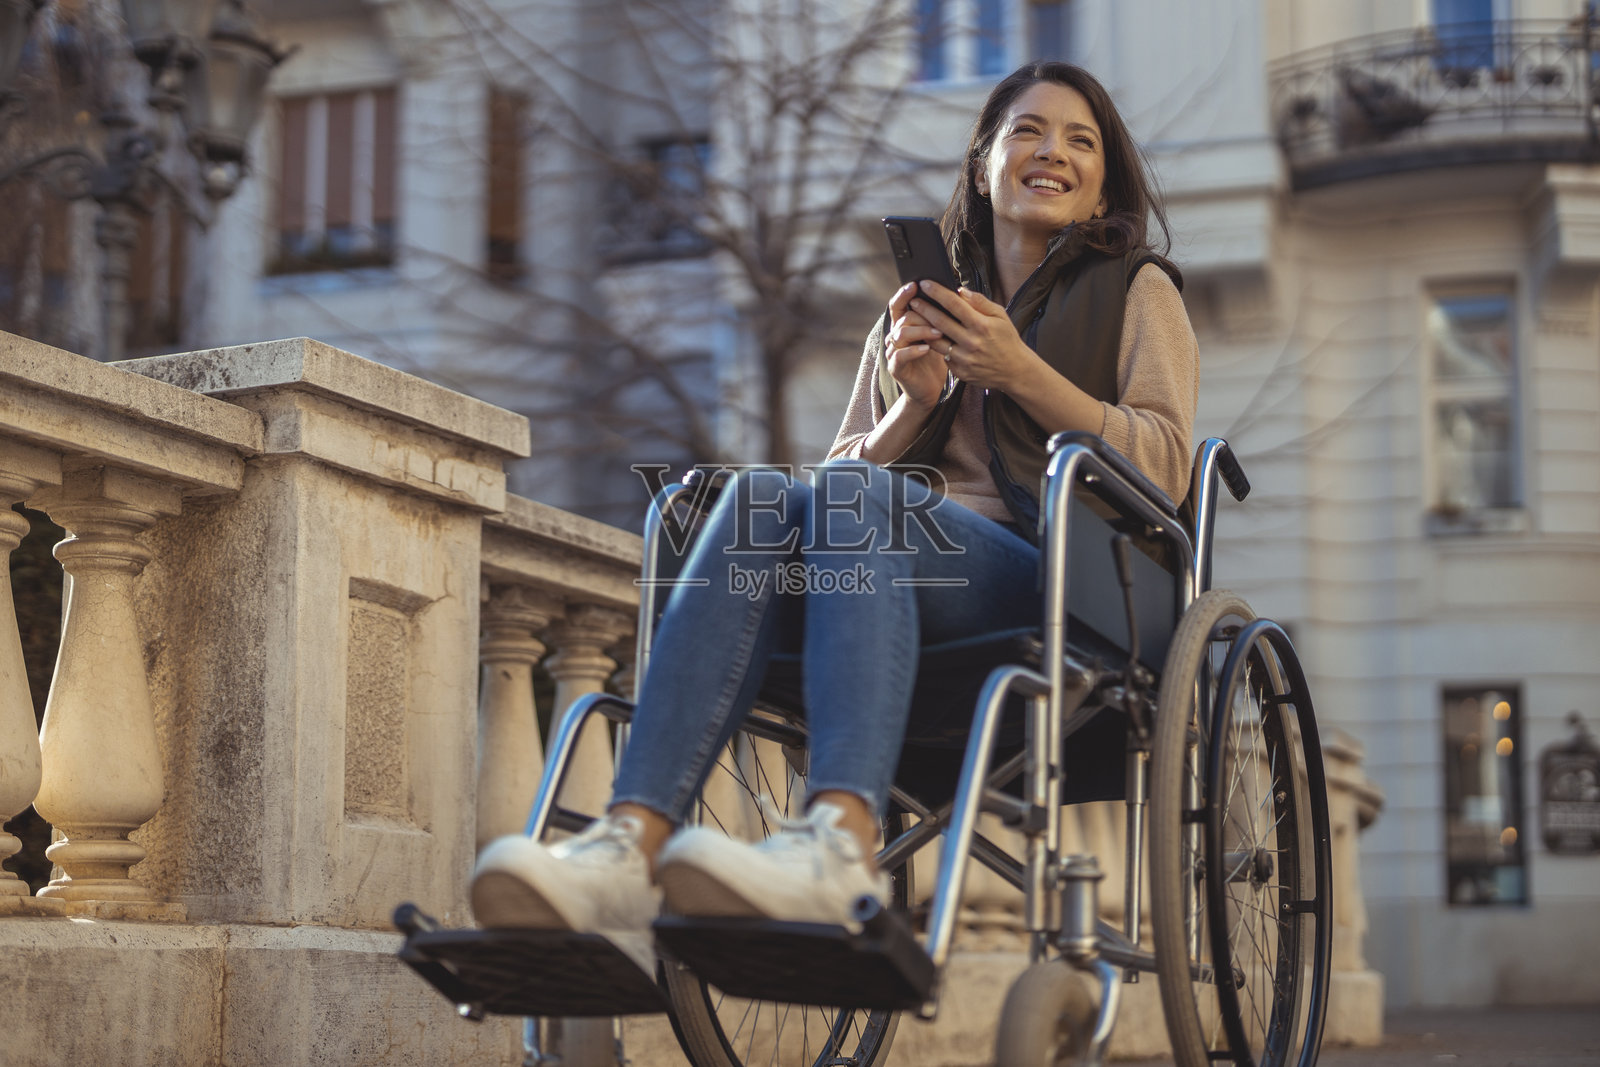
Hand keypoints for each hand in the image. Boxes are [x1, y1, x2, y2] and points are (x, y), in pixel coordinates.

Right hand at [885, 282, 949, 409]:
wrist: (930, 389)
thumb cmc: (937, 361)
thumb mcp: (941, 337)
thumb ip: (941, 318)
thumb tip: (954, 295)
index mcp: (906, 326)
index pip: (899, 305)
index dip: (904, 294)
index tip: (915, 284)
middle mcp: (896, 336)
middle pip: (903, 317)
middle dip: (921, 314)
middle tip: (941, 316)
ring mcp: (894, 351)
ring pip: (900, 333)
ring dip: (920, 330)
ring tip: (938, 333)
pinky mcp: (896, 367)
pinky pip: (900, 355)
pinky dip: (913, 350)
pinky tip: (927, 348)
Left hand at [909, 280, 1040, 392]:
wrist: (1014, 371)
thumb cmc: (1007, 340)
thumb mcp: (1000, 316)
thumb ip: (980, 302)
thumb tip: (960, 290)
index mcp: (982, 326)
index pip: (954, 304)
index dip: (937, 292)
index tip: (925, 284)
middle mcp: (971, 342)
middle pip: (940, 322)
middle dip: (924, 309)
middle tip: (913, 300)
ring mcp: (964, 359)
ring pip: (935, 341)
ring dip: (923, 328)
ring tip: (916, 318)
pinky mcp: (959, 371)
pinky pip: (943, 356)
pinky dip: (935, 345)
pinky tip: (928, 336)